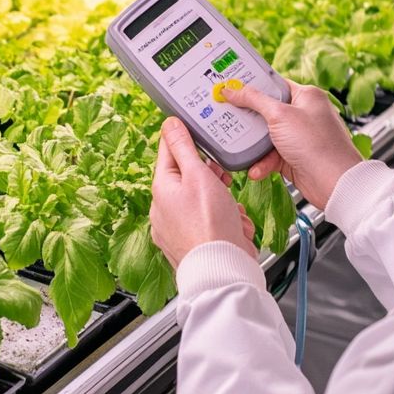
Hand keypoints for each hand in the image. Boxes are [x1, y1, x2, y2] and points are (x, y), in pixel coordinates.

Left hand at [151, 118, 256, 267]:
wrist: (222, 270)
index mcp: (161, 188)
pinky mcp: (191, 244)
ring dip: (221, 200)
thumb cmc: (210, 225)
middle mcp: (163, 209)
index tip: (194, 129)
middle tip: (223, 178)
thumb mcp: (198, 175)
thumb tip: (169, 124)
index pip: (168, 151)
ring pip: (202, 201)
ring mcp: (175, 229)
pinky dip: (223, 221)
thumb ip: (184, 147)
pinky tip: (233, 225)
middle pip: (188, 177)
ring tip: (231, 208)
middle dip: (211, 176)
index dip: (184, 138)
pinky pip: (208, 222)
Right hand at [221, 79, 362, 206]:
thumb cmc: (318, 145)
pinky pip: (270, 156)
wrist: (334, 183)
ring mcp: (298, 137)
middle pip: (266, 111)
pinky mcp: (293, 157)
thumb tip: (233, 89)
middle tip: (228, 117)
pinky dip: (262, 163)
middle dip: (248, 120)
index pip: (273, 85)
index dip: (252, 86)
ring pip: (265, 136)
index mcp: (305, 96)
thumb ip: (254, 100)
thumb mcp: (280, 115)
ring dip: (253, 146)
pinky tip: (257, 169)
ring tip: (241, 149)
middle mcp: (303, 114)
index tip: (231, 87)